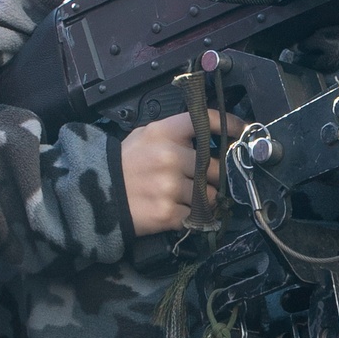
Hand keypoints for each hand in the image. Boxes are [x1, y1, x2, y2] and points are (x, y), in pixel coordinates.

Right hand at [119, 110, 245, 235]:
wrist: (96, 196)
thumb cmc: (124, 165)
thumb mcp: (146, 136)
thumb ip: (176, 134)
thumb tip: (210, 138)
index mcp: (165, 132)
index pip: (206, 121)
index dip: (230, 125)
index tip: (242, 130)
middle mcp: (170, 156)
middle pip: (216, 167)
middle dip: (214, 176)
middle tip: (202, 179)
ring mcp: (170, 186)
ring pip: (211, 195)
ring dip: (205, 199)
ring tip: (185, 197)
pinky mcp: (169, 213)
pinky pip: (198, 216)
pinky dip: (192, 216)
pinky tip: (177, 210)